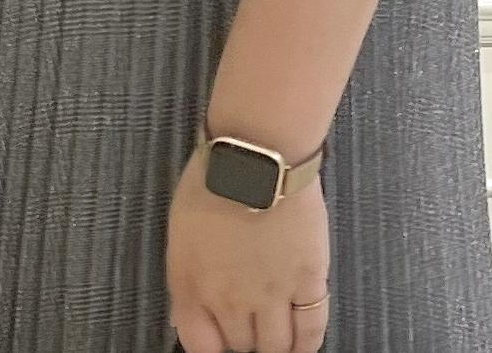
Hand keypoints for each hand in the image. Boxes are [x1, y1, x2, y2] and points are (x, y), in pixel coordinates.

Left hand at [166, 144, 329, 352]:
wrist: (256, 157)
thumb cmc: (213, 178)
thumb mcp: (181, 230)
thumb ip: (185, 275)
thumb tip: (187, 309)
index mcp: (193, 286)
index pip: (200, 344)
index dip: (212, 346)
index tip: (220, 339)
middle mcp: (232, 301)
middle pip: (240, 344)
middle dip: (243, 339)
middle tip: (250, 326)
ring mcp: (272, 294)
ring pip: (275, 346)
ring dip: (274, 346)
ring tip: (276, 339)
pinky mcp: (308, 279)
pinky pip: (311, 327)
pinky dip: (307, 344)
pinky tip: (303, 345)